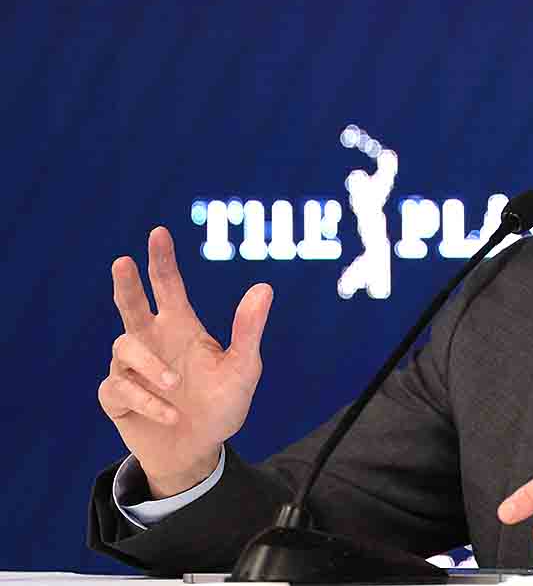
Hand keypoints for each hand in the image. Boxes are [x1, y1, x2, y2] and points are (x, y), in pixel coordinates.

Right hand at [98, 227, 272, 498]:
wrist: (199, 450)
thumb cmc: (222, 405)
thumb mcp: (244, 369)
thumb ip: (249, 330)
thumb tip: (264, 287)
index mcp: (181, 327)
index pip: (168, 286)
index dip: (162, 260)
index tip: (158, 232)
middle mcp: (153, 341)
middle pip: (130, 304)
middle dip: (126, 283)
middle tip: (123, 262)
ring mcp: (132, 369)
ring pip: (124, 347)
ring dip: (149, 366)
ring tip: (173, 386)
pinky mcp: (117, 397)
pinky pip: (120, 388)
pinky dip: (145, 401)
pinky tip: (169, 413)